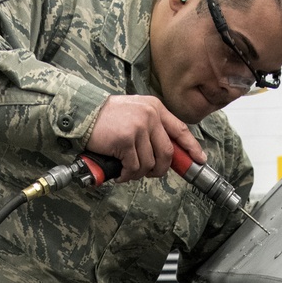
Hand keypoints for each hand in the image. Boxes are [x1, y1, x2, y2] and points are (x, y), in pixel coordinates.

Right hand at [86, 95, 207, 182]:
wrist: (82, 113)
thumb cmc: (106, 117)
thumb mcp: (134, 112)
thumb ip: (151, 127)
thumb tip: (166, 152)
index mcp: (155, 107)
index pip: (180, 129)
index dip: (191, 147)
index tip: (199, 160)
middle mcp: (150, 115)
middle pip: (167, 152)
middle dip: (160, 169)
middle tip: (149, 173)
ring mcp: (138, 127)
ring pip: (150, 163)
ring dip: (139, 173)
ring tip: (128, 170)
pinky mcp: (126, 140)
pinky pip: (134, 167)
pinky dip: (127, 175)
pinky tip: (120, 172)